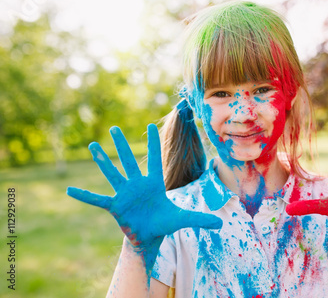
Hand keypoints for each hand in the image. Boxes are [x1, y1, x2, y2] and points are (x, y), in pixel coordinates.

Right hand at [67, 124, 221, 271]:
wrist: (149, 236)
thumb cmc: (164, 223)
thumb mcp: (183, 219)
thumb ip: (201, 219)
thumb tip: (223, 222)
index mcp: (153, 183)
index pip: (155, 159)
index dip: (153, 143)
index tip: (151, 125)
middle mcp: (137, 184)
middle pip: (128, 160)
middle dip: (121, 145)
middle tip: (113, 128)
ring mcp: (124, 194)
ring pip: (112, 173)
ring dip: (102, 160)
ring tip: (92, 145)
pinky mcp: (115, 206)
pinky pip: (97, 200)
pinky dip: (84, 196)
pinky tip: (69, 190)